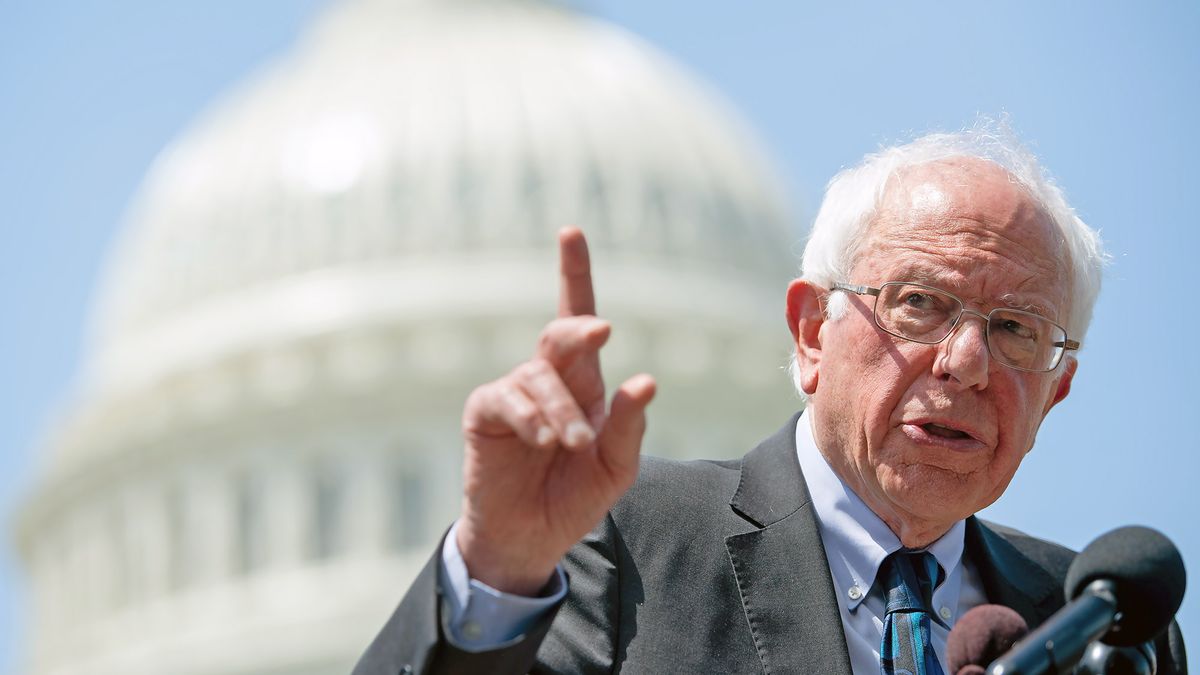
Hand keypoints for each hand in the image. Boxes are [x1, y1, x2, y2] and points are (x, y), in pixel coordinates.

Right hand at [456, 227, 655, 594]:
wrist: (531, 536)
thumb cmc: (575, 495)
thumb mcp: (617, 466)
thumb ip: (630, 425)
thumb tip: (646, 380)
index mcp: (583, 383)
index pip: (577, 319)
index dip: (573, 273)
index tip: (570, 231)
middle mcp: (547, 378)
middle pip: (563, 334)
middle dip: (582, 328)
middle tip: (602, 331)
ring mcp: (514, 392)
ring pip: (540, 376)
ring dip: (562, 409)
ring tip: (573, 445)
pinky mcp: (486, 412)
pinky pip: (507, 397)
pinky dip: (530, 417)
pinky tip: (542, 440)